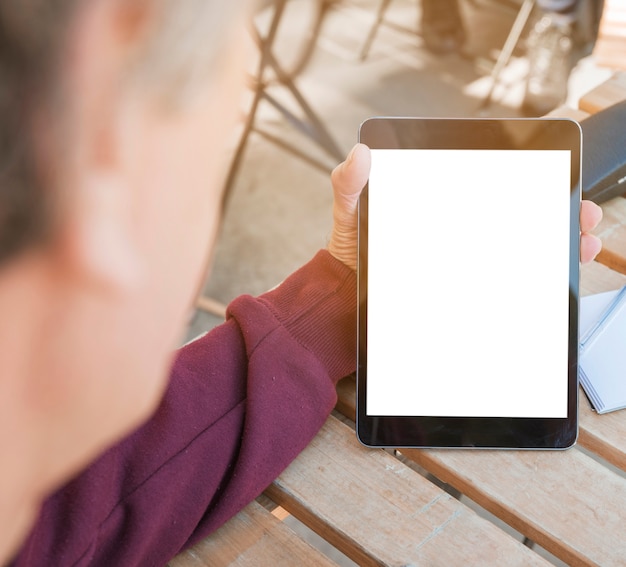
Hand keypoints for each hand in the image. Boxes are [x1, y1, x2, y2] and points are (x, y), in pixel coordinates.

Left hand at [328, 145, 602, 268]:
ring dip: (557, 239)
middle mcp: (459, 226)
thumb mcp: (350, 214)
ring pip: (520, 243)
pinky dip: (538, 277)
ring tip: (581, 239)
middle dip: (555, 207)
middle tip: (580, 211)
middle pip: (516, 211)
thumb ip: (349, 185)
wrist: (348, 298)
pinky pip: (508, 279)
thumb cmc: (353, 253)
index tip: (554, 173)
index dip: (526, 175)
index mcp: (441, 204)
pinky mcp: (466, 284)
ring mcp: (465, 257)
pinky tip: (557, 274)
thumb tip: (360, 153)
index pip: (489, 182)